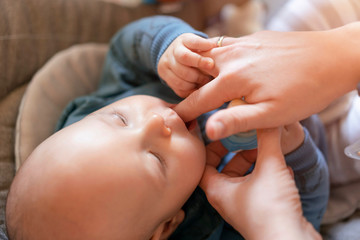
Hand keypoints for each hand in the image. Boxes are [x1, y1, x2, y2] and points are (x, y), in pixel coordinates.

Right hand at [158, 33, 215, 97]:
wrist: (174, 53)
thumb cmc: (195, 50)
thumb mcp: (201, 43)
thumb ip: (209, 46)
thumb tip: (219, 48)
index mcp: (184, 40)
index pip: (191, 46)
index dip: (201, 57)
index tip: (211, 64)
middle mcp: (171, 51)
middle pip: (184, 64)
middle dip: (198, 74)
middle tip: (207, 77)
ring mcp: (165, 64)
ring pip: (180, 79)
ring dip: (194, 83)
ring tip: (203, 83)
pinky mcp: (164, 76)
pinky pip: (177, 88)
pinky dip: (189, 91)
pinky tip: (196, 88)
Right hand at [175, 23, 359, 139]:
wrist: (334, 57)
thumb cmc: (305, 90)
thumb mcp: (272, 114)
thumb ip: (236, 120)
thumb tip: (208, 130)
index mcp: (232, 78)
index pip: (197, 99)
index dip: (184, 113)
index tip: (175, 122)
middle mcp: (231, 56)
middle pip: (197, 75)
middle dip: (191, 90)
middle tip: (192, 106)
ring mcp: (242, 43)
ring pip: (210, 58)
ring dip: (203, 73)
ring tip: (206, 88)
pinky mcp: (253, 38)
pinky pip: (226, 47)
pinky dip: (219, 59)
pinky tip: (229, 69)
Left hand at [200, 128, 320, 239]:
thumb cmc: (271, 209)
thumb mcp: (270, 167)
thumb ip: (268, 140)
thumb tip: (269, 119)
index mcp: (218, 190)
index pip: (204, 163)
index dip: (212, 147)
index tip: (224, 134)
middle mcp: (227, 199)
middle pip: (227, 169)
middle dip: (240, 153)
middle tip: (251, 139)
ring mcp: (244, 207)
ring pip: (246, 178)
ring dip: (257, 163)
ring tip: (270, 150)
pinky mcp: (261, 212)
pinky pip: (260, 188)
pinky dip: (269, 176)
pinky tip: (284, 168)